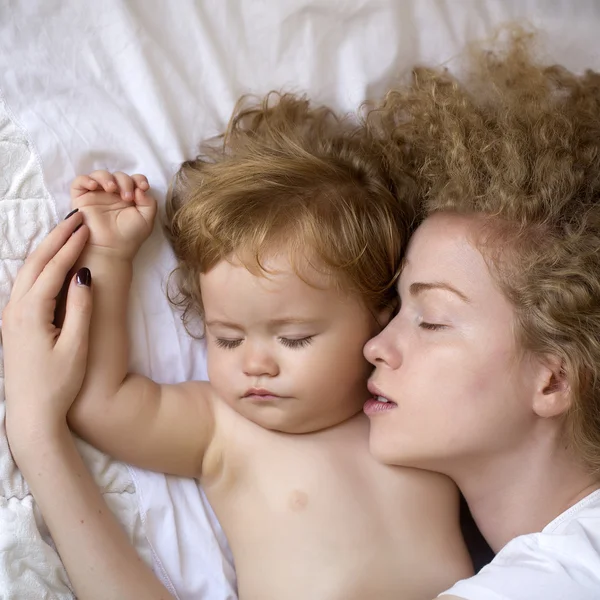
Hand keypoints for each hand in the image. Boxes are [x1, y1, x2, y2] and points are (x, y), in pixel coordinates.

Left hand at [3, 212, 92, 445]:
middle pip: (36, 262)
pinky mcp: (12, 324)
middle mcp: (14, 309)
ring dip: (47, 249)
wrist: (32, 413)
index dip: (71, 246)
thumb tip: (84, 274)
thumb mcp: (76, 346)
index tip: (87, 227)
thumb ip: (80, 308)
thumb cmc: (58, 384)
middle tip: (76, 218)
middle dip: (56, 237)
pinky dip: (40, 266)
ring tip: (66, 233)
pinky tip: (52, 263)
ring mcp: (10, 316)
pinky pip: (25, 284)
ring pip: (28, 271)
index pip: (53, 268)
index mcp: (31, 313)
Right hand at [70, 170, 156, 259]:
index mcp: (129, 198)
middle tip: (127, 197)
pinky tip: (94, 186)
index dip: (139, 179)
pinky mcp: (81, 199)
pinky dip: (86, 179)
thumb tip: (140, 188)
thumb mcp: (147, 219)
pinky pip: (79, 182)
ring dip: (107, 178)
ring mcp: (97, 195)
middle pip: (118, 176)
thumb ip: (149, 202)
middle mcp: (113, 195)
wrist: (111, 248)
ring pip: (100, 175)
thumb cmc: (129, 235)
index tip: (143, 187)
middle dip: (125, 182)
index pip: (134, 180)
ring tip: (111, 189)